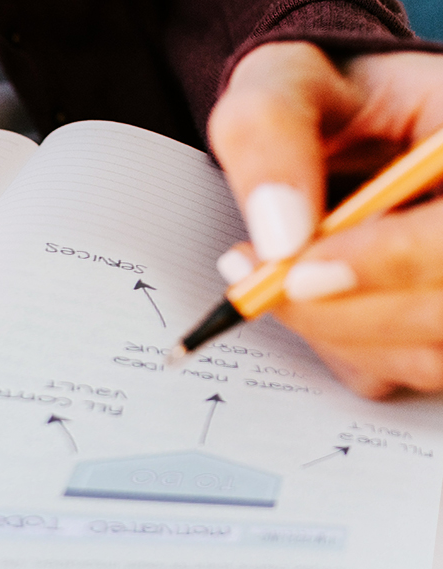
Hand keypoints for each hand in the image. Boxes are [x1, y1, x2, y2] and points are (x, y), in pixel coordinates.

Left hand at [209, 42, 442, 396]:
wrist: (336, 127)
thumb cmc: (322, 99)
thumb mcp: (280, 83)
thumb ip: (268, 134)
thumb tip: (280, 235)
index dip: (390, 259)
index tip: (299, 270)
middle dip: (342, 307)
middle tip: (257, 279)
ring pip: (428, 353)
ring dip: (335, 330)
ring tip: (270, 276)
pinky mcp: (440, 327)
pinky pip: (401, 372)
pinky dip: (342, 348)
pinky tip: (308, 296)